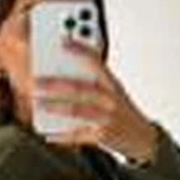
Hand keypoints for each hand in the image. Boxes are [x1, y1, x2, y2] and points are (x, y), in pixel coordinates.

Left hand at [35, 37, 159, 162]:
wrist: (143, 138)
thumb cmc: (122, 112)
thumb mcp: (115, 92)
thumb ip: (95, 81)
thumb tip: (64, 74)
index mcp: (112, 83)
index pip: (96, 61)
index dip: (79, 50)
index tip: (62, 41)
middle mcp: (110, 98)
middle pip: (79, 87)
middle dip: (55, 84)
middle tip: (36, 81)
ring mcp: (106, 117)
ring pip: (76, 110)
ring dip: (55, 107)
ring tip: (39, 104)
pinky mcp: (102, 135)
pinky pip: (77, 135)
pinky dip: (61, 135)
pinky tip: (48, 134)